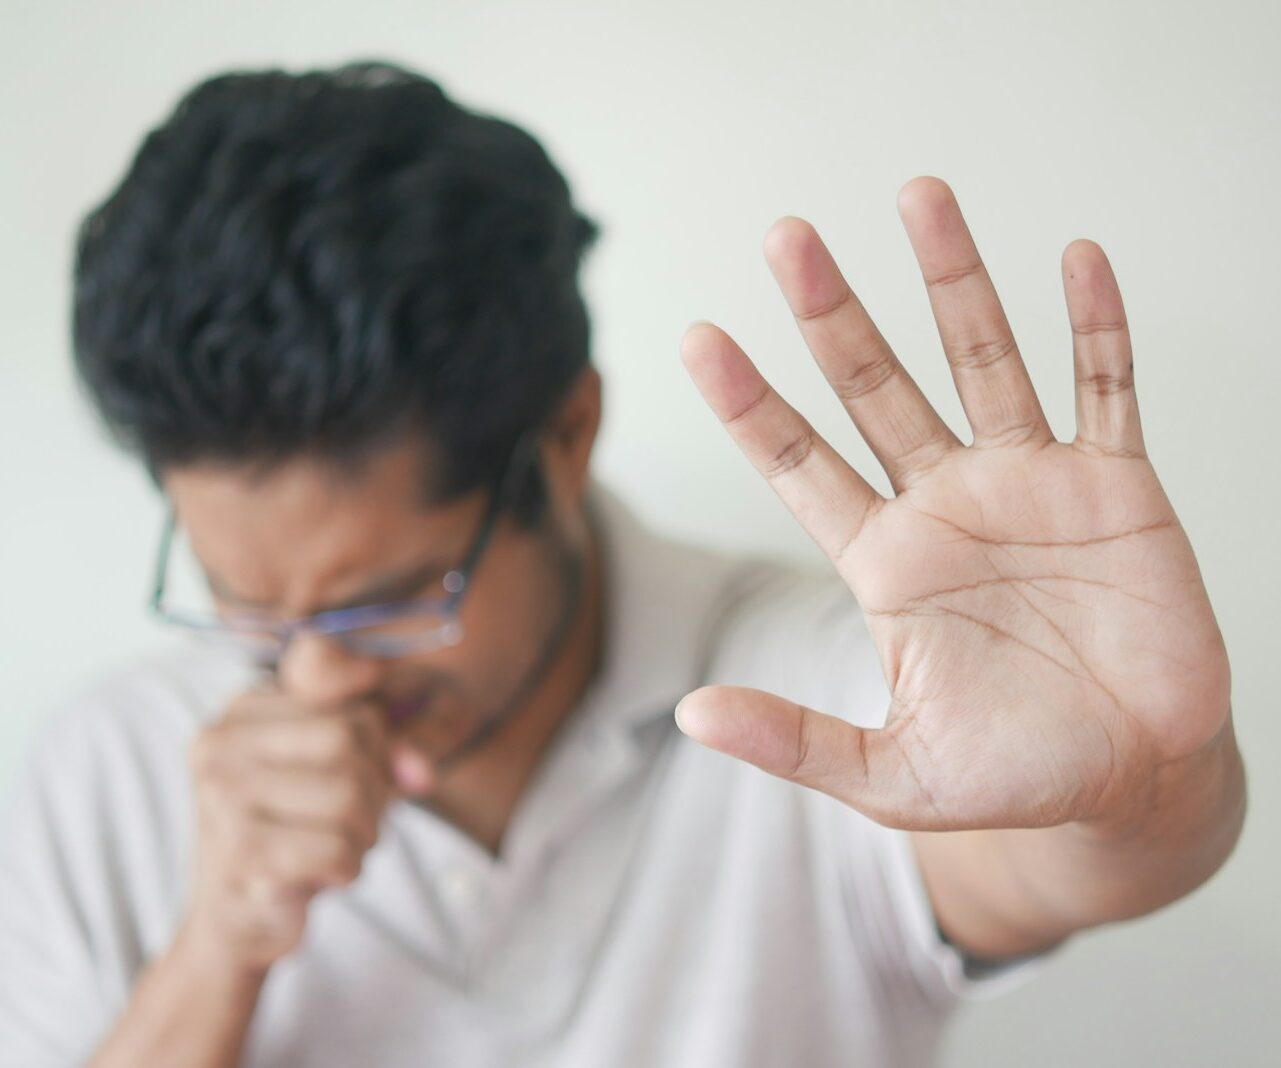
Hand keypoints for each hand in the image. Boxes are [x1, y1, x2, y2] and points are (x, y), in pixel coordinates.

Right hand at [180, 689, 399, 972]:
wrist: (234, 923)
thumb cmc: (292, 838)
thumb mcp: (339, 777)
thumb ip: (387, 755)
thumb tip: (422, 773)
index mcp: (242, 711)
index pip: (351, 711)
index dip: (379, 755)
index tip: (362, 787)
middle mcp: (220, 744)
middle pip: (347, 741)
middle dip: (373, 792)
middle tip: (356, 826)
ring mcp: (222, 796)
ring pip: (346, 794)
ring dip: (364, 835)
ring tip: (338, 849)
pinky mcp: (238, 851)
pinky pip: (336, 848)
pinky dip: (347, 868)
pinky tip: (322, 876)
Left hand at [675, 176, 1231, 833]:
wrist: (1132, 780)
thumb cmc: (1011, 776)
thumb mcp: (890, 775)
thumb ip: (794, 739)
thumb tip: (689, 714)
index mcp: (885, 560)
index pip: (800, 463)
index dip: (751, 403)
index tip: (699, 338)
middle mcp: (946, 503)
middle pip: (875, 386)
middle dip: (832, 313)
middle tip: (786, 238)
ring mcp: (1031, 485)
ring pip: (983, 359)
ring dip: (954, 280)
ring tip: (918, 196)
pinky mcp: (1117, 489)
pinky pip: (1107, 388)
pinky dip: (1097, 328)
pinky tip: (1075, 259)